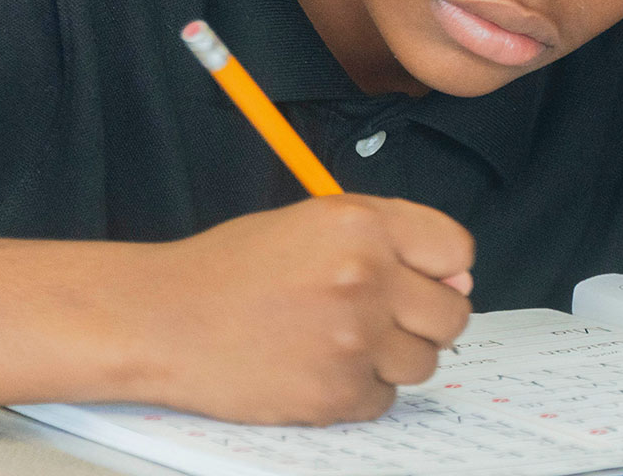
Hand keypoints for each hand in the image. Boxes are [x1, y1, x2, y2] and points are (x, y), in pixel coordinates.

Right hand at [128, 195, 473, 425]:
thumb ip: (388, 239)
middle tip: (381, 317)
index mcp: (362, 223)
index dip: (442, 267)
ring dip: (392, 357)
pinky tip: (318, 366)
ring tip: (340, 340)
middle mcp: (365, 277)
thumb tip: (460, 279)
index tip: (423, 278)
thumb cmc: (231, 270)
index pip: (456, 250)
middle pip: (452, 314)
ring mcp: (353, 339)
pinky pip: (385, 399)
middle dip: (425, 319)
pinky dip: (360, 390)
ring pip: (424, 361)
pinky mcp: (336, 393)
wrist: (163, 320)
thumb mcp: (311, 224)